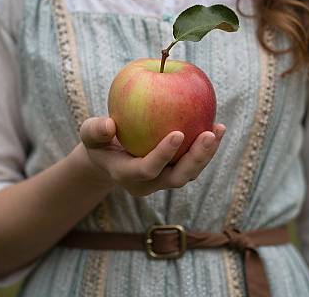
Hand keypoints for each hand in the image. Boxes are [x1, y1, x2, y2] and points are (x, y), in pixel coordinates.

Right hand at [74, 117, 225, 196]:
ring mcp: (164, 179)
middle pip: (177, 178)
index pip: (148, 169)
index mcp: (127, 175)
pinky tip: (217, 126)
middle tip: (209, 134)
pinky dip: (206, 147)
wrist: (110, 156)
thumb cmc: (99, 142)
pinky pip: (193, 162)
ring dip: (207, 153)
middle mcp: (149, 183)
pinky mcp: (174, 171)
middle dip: (196, 159)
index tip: (178, 133)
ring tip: (219, 128)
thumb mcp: (89, 134)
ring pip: (190, 173)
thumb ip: (95, 130)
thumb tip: (109, 124)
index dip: (163, 154)